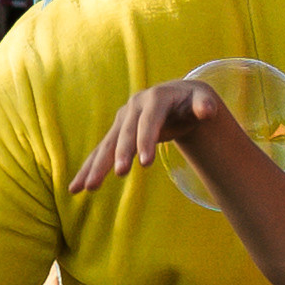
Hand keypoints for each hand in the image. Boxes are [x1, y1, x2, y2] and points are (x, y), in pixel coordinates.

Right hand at [69, 79, 230, 192]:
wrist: (176, 96)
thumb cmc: (192, 101)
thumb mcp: (202, 99)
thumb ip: (205, 105)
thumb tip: (208, 111)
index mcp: (154, 99)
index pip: (149, 121)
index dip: (146, 140)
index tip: (146, 164)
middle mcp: (134, 108)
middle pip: (125, 133)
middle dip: (122, 154)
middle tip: (121, 174)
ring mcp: (123, 120)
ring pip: (107, 145)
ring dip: (96, 166)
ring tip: (86, 188)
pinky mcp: (117, 133)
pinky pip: (101, 153)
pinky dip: (88, 169)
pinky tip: (76, 188)